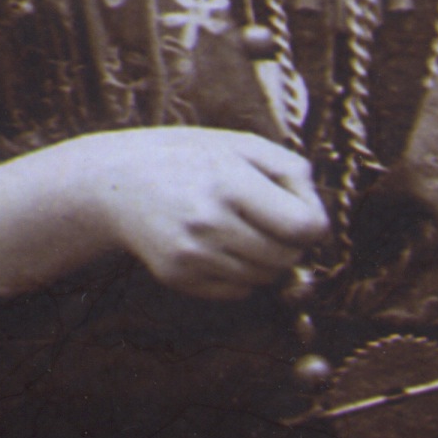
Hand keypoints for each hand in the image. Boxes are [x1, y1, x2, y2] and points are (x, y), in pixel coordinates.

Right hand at [76, 125, 329, 301]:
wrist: (118, 182)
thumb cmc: (190, 159)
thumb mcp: (240, 145)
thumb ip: (290, 171)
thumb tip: (319, 219)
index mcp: (230, 181)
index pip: (303, 227)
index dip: (313, 224)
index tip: (302, 215)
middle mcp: (209, 222)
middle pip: (287, 257)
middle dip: (290, 244)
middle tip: (271, 222)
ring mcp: (191, 254)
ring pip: (264, 278)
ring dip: (266, 261)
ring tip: (242, 230)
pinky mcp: (178, 277)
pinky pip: (238, 291)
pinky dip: (241, 275)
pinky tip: (220, 247)